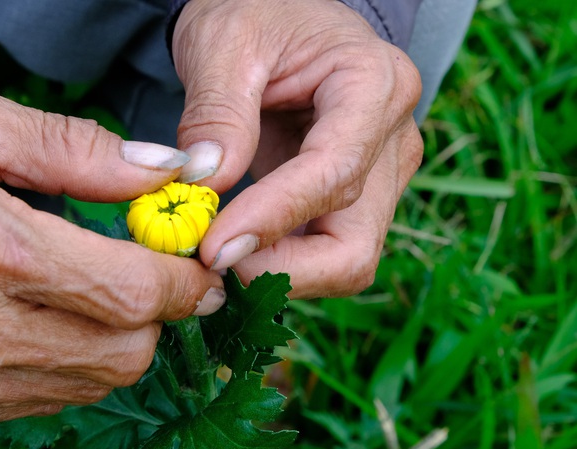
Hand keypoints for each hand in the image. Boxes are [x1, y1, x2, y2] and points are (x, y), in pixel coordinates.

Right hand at [0, 83, 224, 435]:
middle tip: (149, 276)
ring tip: (95, 294)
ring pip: (93, 383)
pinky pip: (45, 402)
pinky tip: (48, 323)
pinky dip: (70, 366)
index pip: (130, 290)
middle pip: (126, 351)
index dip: (185, 282)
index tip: (201, 268)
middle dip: (158, 315)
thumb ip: (78, 149)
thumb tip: (164, 170)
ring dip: (118, 340)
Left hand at [172, 0, 422, 298]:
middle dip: (285, 269)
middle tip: (212, 264)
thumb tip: (205, 186)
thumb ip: (218, 114)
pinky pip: (327, 252)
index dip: (273, 219)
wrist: (277, 14)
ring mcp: (381, 175)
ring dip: (281, 273)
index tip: (212, 248)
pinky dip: (282, 263)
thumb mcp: (223, 44)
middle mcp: (392, 139)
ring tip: (217, 257)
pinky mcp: (357, 197)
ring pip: (346, 260)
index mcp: (374, 85)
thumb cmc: (256, 13)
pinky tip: (236, 249)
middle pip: (355, 245)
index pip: (333, 172)